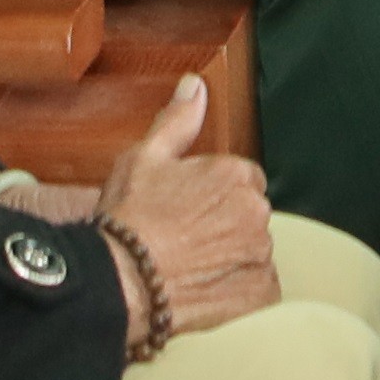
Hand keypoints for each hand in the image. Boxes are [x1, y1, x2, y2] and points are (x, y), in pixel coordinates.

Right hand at [99, 74, 282, 337]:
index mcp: (236, 174)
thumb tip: (195, 85)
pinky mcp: (259, 293)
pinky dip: (239, 291)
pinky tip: (206, 290)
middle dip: (225, 226)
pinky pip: (258, 289)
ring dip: (231, 258)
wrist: (120, 281)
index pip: (241, 182)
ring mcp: (260, 254)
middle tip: (185, 241)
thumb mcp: (144, 158)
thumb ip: (178, 121)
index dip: (212, 197)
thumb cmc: (128, 219)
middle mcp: (256, 211)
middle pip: (249, 216)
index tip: (187, 211)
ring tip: (191, 268)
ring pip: (253, 252)